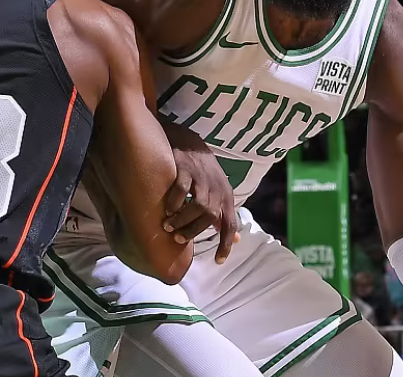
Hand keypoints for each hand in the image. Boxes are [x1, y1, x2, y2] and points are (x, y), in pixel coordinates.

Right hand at [158, 121, 239, 263]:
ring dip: (182, 220)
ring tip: (168, 226)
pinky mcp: (186, 167)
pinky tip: (166, 208)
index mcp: (226, 196)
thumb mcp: (219, 192)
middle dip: (194, 231)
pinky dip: (175, 202)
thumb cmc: (203, 172)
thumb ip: (224, 214)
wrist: (189, 141)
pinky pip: (182, 189)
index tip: (218, 261)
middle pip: (210, 217)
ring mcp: (202, 177)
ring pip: (198, 206)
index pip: (230, 224)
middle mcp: (217, 187)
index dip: (226, 244)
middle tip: (179, 238)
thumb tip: (236, 238)